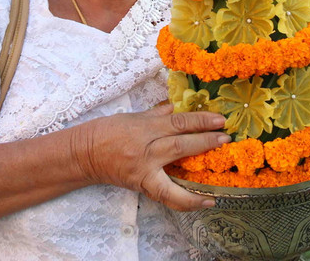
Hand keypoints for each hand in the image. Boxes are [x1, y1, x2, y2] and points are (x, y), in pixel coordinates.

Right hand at [72, 104, 227, 211]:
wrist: (84, 154)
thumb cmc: (106, 131)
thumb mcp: (132, 117)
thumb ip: (157, 114)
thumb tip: (177, 108)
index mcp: (143, 128)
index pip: (176, 123)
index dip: (199, 121)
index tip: (219, 120)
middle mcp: (144, 150)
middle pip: (179, 145)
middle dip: (204, 141)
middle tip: (225, 138)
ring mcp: (143, 171)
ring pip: (174, 176)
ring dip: (198, 182)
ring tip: (218, 180)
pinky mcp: (141, 185)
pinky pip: (167, 196)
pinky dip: (187, 201)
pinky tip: (205, 201)